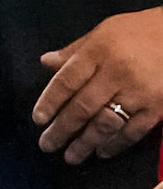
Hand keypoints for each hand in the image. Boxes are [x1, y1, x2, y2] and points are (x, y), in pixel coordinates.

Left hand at [33, 6, 162, 163]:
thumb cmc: (139, 31)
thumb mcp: (103, 31)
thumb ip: (75, 50)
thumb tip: (46, 62)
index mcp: (98, 53)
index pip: (66, 81)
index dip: (49, 102)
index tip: (38, 120)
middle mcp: (116, 74)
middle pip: (83, 107)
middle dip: (62, 129)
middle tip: (46, 145)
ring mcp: (139, 93)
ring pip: (106, 123)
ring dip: (86, 143)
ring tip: (70, 157)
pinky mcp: (158, 108)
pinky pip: (134, 131)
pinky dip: (116, 144)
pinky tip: (102, 152)